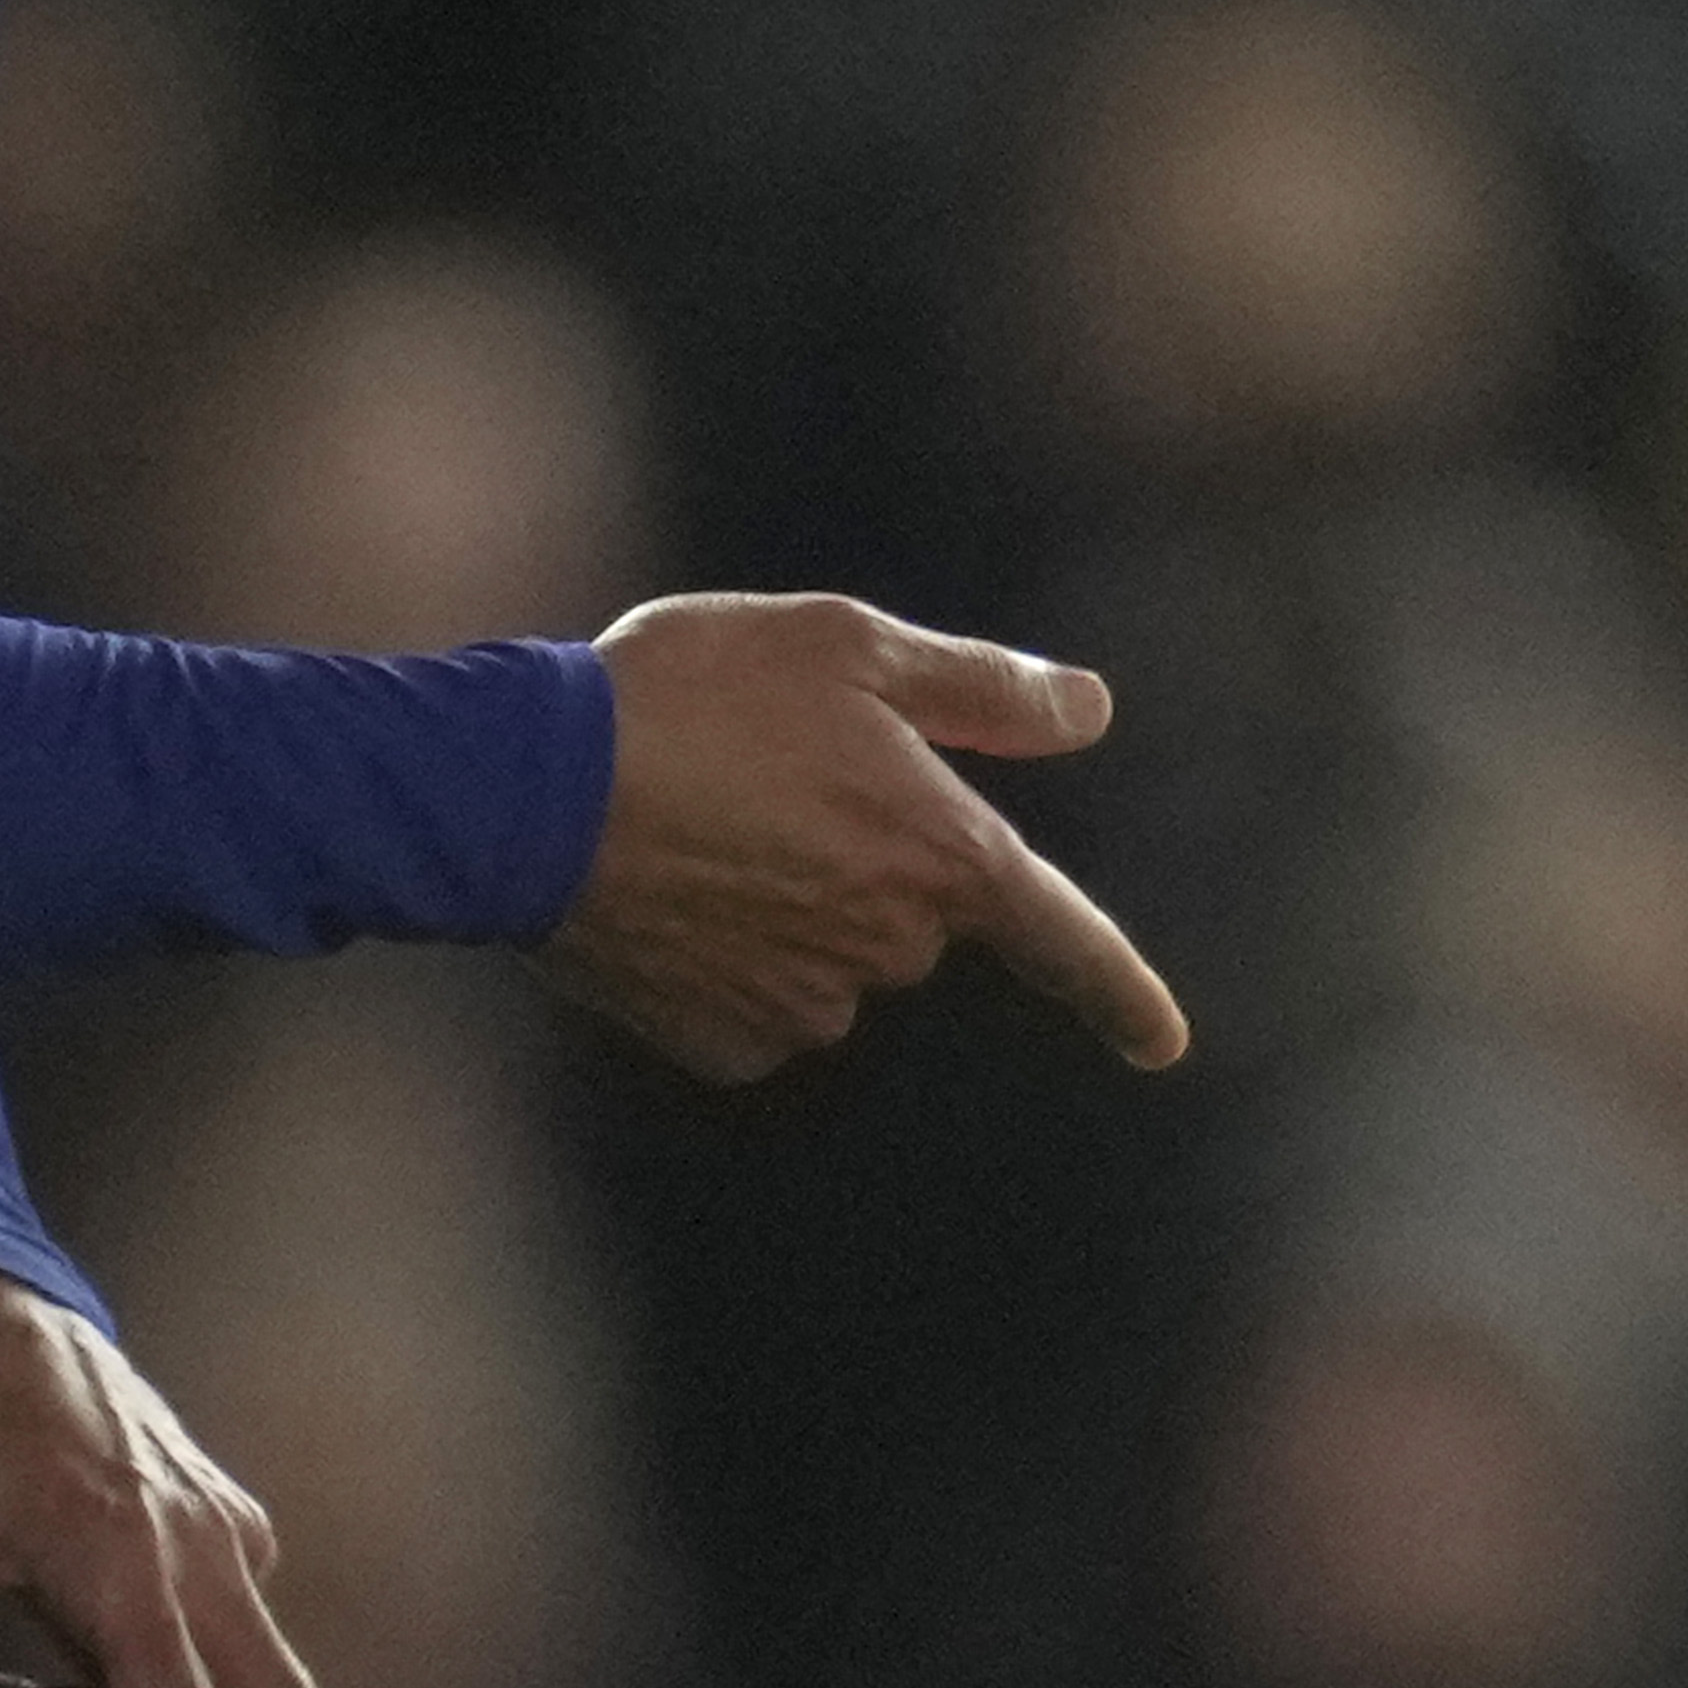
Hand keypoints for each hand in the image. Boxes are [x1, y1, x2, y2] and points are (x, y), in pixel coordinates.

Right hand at [540, 592, 1184, 1083]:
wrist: (524, 791)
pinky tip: (662, 891)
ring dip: (786, 900)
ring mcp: (807, 1005)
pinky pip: (751, 1000)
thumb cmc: (690, 693)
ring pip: (828, 956)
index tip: (1163, 1044)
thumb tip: (1089, 710)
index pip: (1066, 941)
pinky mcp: (724, 1043)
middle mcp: (892, 948)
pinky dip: (721, 954)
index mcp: (943, 854)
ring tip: (691, 820)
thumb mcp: (844, 643)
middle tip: (758, 769)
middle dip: (860, 852)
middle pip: (911, 913)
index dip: (1122, 994)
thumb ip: (982, 687)